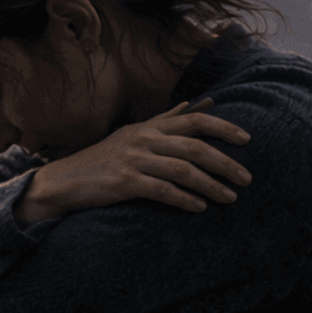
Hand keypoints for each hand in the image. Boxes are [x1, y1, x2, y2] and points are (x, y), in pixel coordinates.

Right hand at [16, 98, 251, 224]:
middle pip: (195, 146)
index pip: (194, 120)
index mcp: (148, 127)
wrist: (64, 181)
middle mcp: (143, 139)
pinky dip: (184, 199)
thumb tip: (195, 103)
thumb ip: (165, 120)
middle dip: (226, 163)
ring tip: (230, 198)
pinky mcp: (124, 182)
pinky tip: (199, 208)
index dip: (223, 128)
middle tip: (247, 179)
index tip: (247, 139)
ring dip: (210, 185)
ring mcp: (133, 160)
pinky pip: (162, 190)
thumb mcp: (133, 134)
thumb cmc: (102, 160)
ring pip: (183, 170)